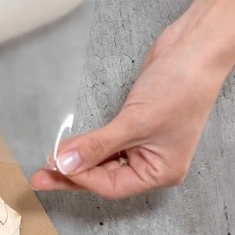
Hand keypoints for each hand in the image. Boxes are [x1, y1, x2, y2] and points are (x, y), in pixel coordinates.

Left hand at [30, 20, 230, 198]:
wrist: (195, 48)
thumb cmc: (181, 87)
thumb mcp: (135, 122)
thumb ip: (98, 146)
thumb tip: (66, 164)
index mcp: (161, 171)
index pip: (112, 186)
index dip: (82, 178)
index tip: (56, 167)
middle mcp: (153, 162)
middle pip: (103, 176)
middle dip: (72, 174)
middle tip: (40, 176)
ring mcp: (144, 143)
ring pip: (102, 161)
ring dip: (77, 160)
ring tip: (49, 162)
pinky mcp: (135, 124)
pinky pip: (105, 143)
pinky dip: (88, 144)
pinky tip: (69, 146)